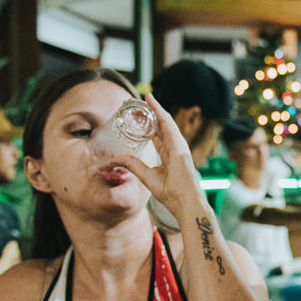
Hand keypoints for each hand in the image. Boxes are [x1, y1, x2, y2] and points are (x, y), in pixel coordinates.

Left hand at [107, 94, 205, 219]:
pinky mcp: (180, 147)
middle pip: (160, 124)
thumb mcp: (146, 177)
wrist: (185, 203)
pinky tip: (153, 104)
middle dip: (148, 112)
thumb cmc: (171, 194)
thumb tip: (116, 158)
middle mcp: (174, 147)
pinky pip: (169, 126)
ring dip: (154, 108)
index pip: (155, 133)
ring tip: (144, 97)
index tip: (133, 114)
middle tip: (133, 101)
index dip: (145, 123)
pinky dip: (161, 114)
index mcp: (168, 154)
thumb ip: (133, 165)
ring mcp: (179, 146)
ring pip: (165, 121)